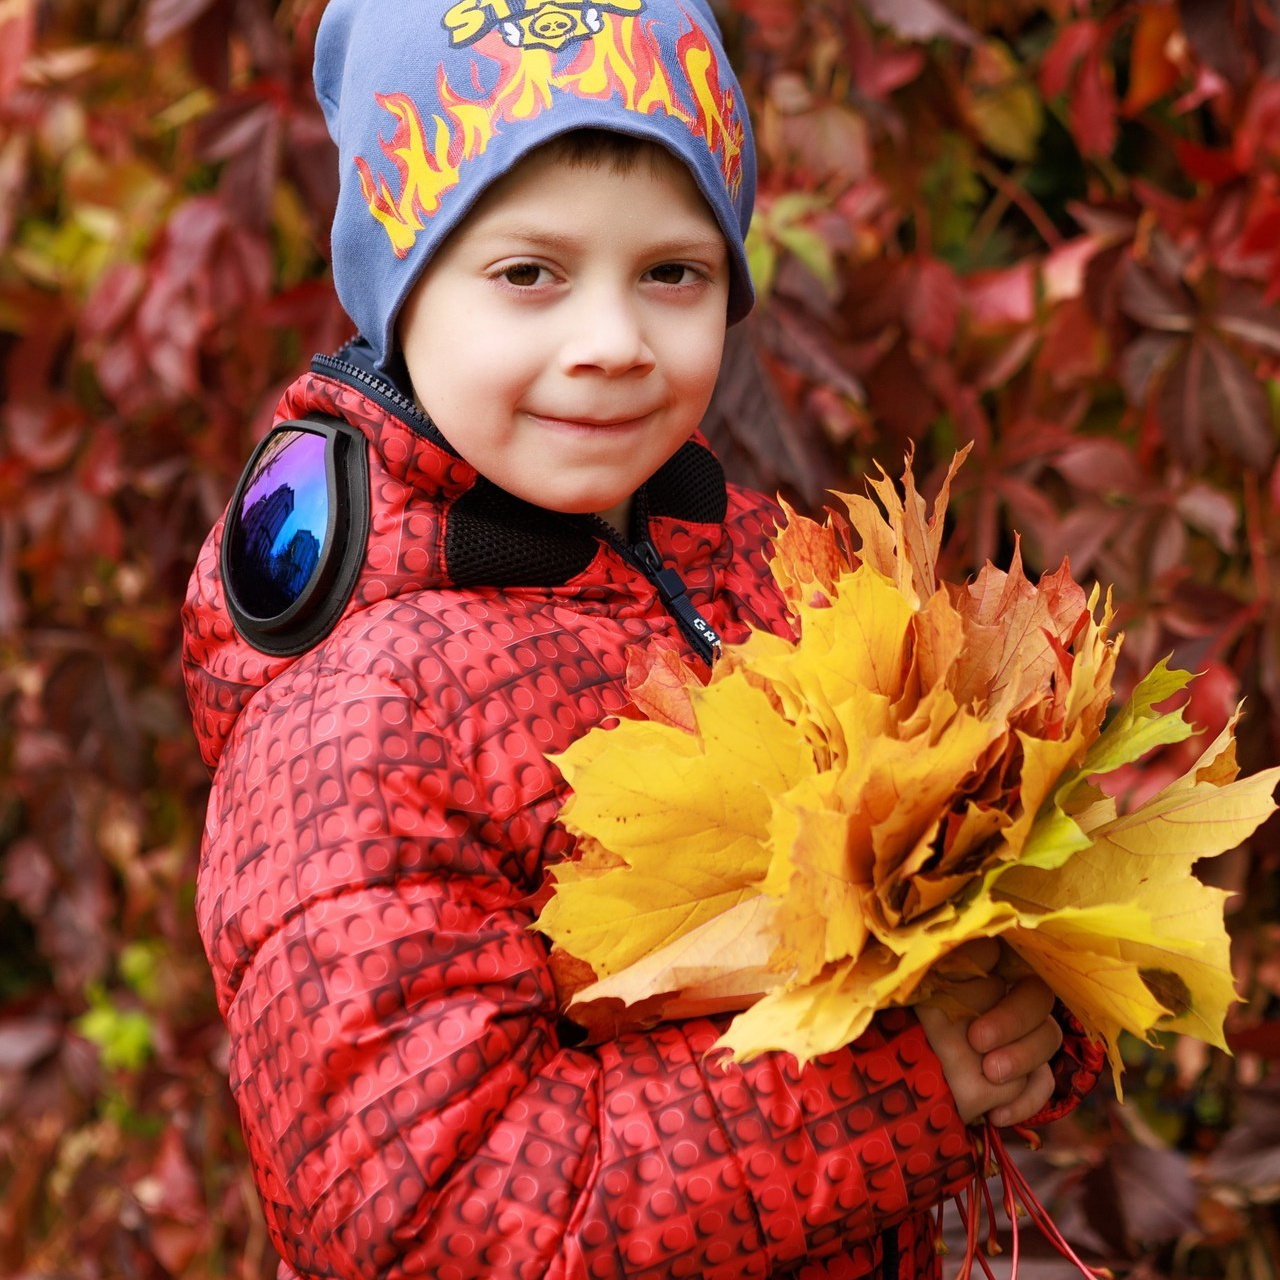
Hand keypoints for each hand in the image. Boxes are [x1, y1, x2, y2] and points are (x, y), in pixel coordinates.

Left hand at [917, 940, 1062, 1127]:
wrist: (895, 1073)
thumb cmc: (904, 1019)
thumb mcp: (919, 985)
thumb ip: (951, 965)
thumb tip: (986, 950)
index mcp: (981, 967)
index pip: (1004, 954)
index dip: (992, 966)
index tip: (971, 980)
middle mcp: (1005, 996)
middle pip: (1038, 995)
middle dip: (1011, 1019)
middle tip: (976, 1039)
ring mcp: (1017, 1035)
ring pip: (1048, 1035)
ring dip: (1022, 1057)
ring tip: (988, 1073)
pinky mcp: (1021, 1073)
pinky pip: (1042, 1083)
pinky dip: (1025, 1101)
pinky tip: (995, 1114)